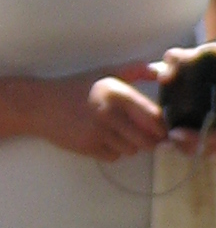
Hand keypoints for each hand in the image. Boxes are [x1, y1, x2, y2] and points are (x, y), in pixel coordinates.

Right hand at [31, 69, 163, 160]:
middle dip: (148, 140)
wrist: (41, 105)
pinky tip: (102, 139)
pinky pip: (114, 157)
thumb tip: (161, 70)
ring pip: (132, 150)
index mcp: (117, 93)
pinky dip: (112, 152)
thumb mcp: (105, 73)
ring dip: (129, 145)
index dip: (161, 126)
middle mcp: (109, 113)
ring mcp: (98, 131)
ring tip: (117, 133)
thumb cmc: (77, 88)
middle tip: (142, 134)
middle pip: (147, 140)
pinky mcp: (88, 146)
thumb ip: (135, 71)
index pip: (154, 117)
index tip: (160, 127)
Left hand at [153, 49, 215, 160]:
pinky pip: (208, 150)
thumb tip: (163, 77)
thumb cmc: (211, 68)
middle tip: (175, 134)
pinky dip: (192, 149)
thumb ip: (177, 61)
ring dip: (193, 146)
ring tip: (171, 140)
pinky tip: (174, 144)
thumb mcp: (195, 58)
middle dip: (201, 137)